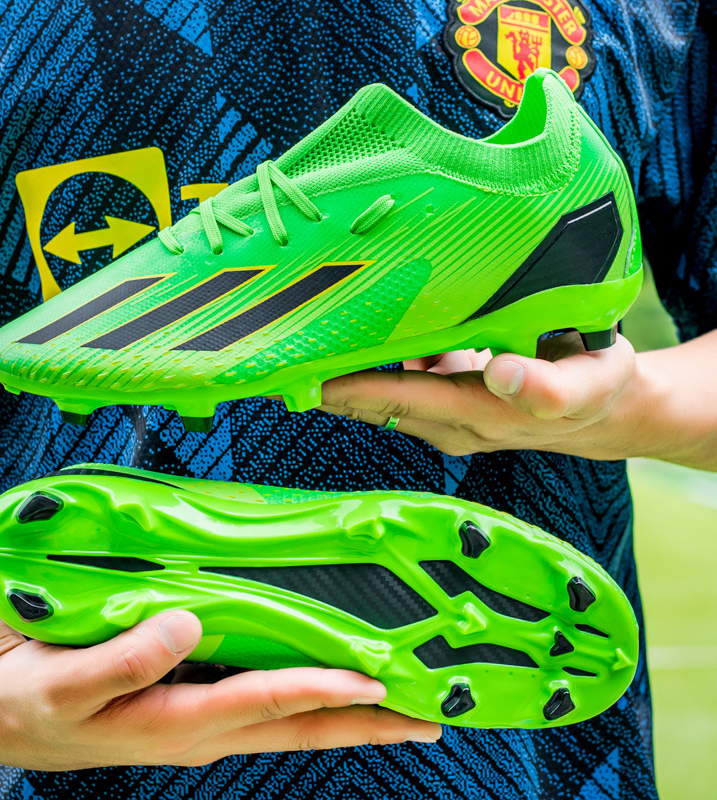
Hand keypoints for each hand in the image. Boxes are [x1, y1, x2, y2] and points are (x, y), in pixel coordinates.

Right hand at [0, 611, 439, 769]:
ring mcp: (201, 717)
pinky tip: (325, 676)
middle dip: (366, 724)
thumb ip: (124, 660)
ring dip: (345, 712)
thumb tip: (187, 623)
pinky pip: (263, 699)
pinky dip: (305, 692)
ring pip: (288, 717)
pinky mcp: (192, 702)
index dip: (324, 689)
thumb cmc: (30, 698)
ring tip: (398, 700)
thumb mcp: (65, 686)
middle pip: (299, 725)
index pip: (267, 703)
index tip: (379, 681)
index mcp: (176, 723)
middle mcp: (201, 726)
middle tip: (428, 714)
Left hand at [320, 332, 641, 459]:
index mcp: (479, 413)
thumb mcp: (590, 383)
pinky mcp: (443, 401)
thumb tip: (501, 373)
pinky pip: (395, 382)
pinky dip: (369, 362)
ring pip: (378, 394)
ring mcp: (441, 414)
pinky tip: (348, 333)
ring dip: (337, 373)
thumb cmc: (593, 390)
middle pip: (373, 402)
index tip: (301, 377)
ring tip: (292, 340)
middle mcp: (448, 421)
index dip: (350, 389)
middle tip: (270, 358)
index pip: (400, 399)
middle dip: (323, 383)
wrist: (597, 413)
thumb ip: (549, 386)